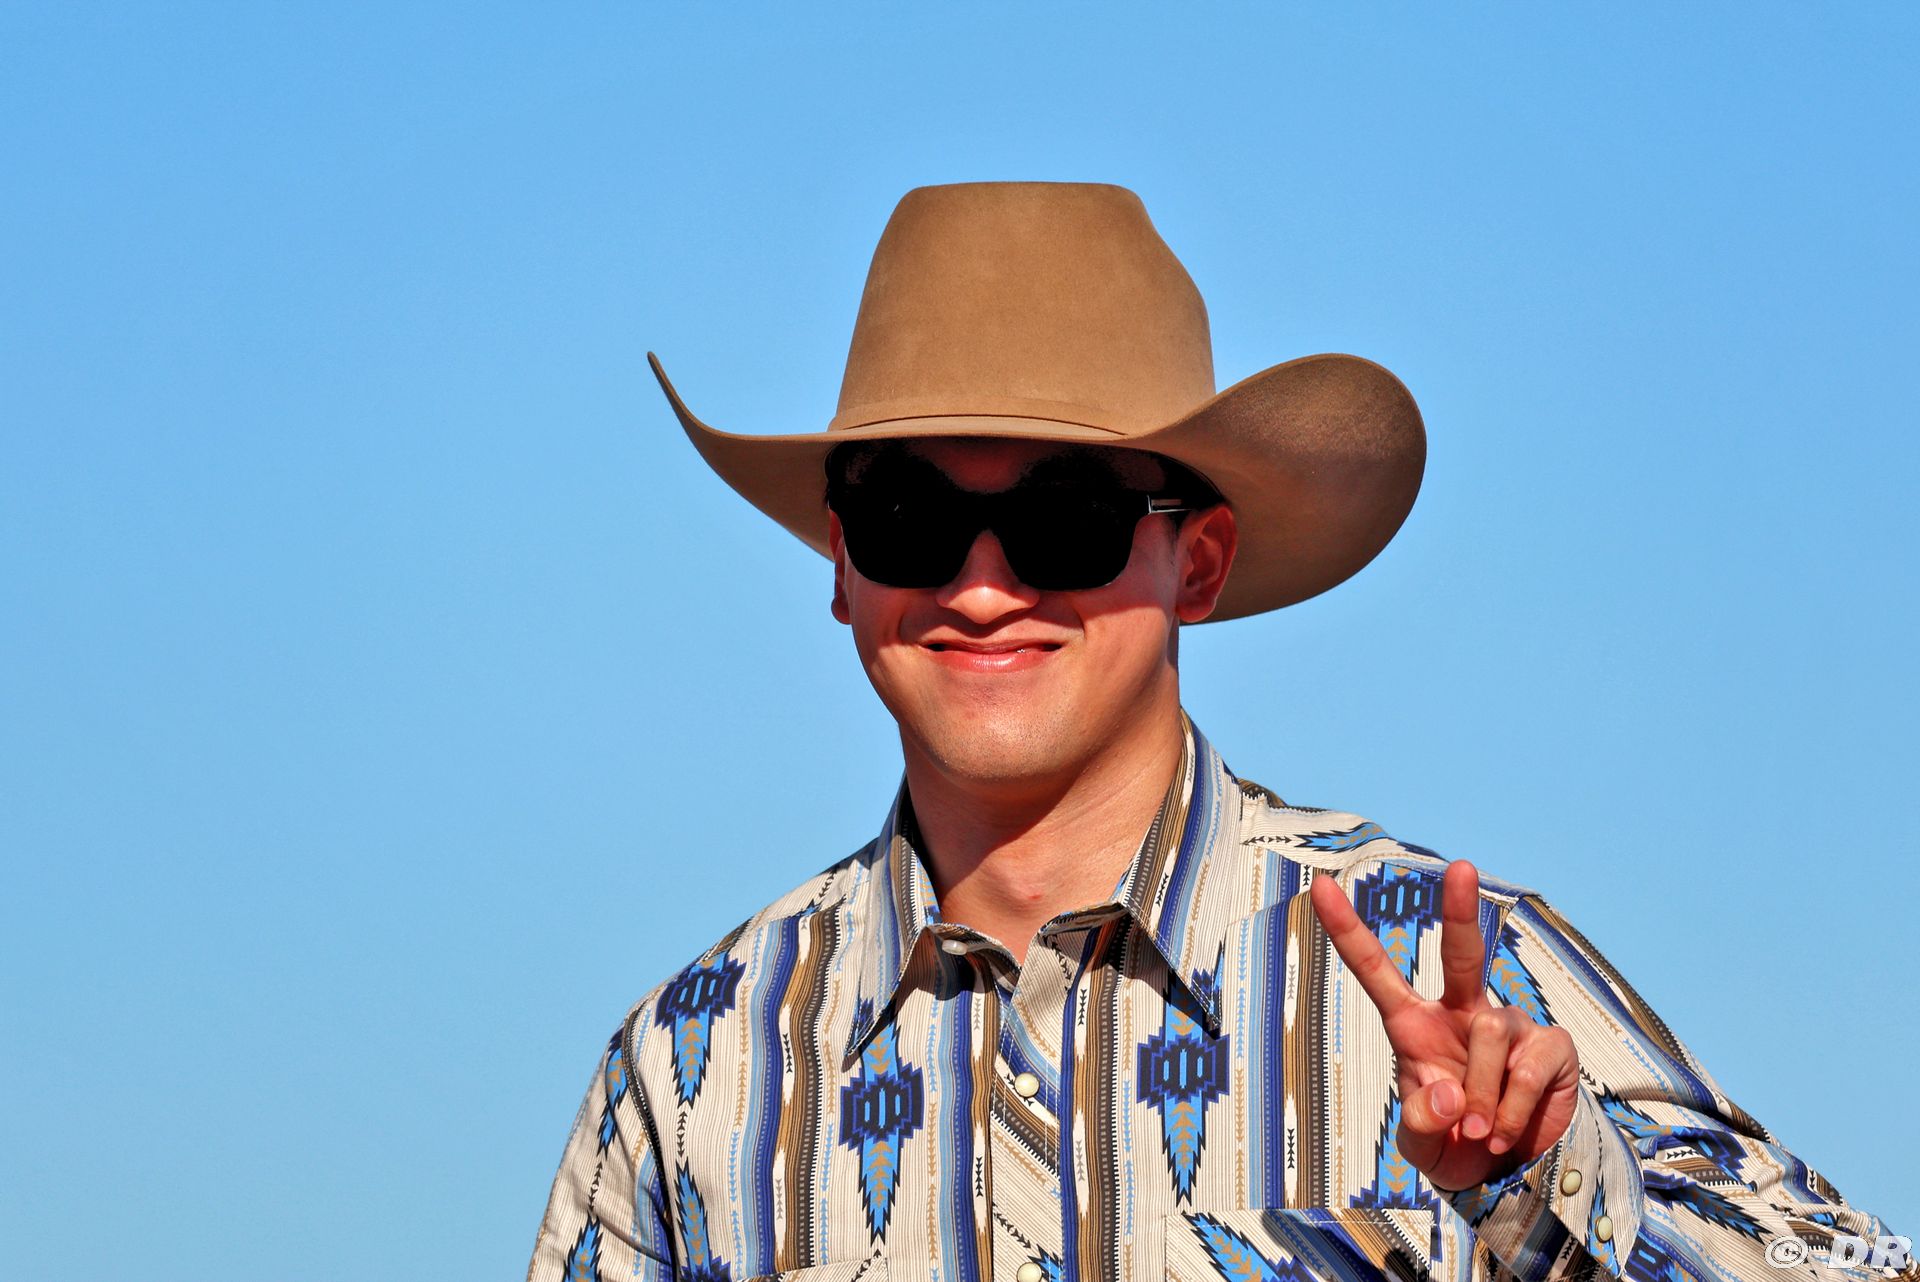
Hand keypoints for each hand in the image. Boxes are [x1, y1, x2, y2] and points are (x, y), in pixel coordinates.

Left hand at [1309, 860, 1579, 1191]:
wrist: (1509, 1174)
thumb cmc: (1453, 1141)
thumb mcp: (1421, 1143)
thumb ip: (1421, 1123)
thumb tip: (1450, 1095)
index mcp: (1414, 1024)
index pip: (1376, 969)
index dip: (1347, 930)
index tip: (1319, 886)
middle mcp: (1463, 1012)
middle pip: (1461, 954)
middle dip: (1460, 910)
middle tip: (1462, 868)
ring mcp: (1510, 1024)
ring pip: (1491, 1032)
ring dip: (1481, 1096)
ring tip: (1479, 1131)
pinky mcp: (1551, 1045)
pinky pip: (1528, 1068)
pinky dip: (1511, 1111)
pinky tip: (1506, 1131)